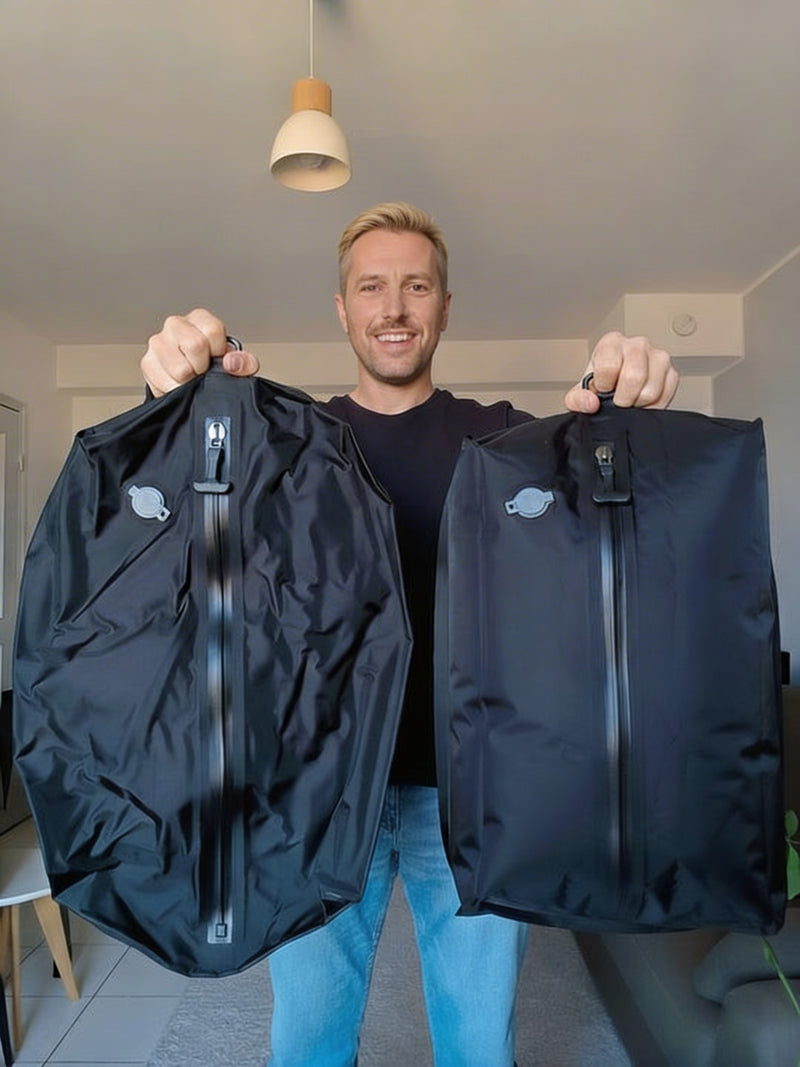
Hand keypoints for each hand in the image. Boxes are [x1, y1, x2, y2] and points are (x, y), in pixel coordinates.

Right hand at [141, 308, 259, 395]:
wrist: (190, 381)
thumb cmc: (213, 367)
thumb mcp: (237, 364)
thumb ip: (244, 363)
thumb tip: (231, 363)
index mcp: (199, 319)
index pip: (212, 330)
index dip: (219, 351)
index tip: (217, 359)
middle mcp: (175, 325)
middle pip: (195, 345)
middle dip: (203, 366)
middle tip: (203, 371)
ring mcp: (158, 342)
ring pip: (180, 368)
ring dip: (190, 381)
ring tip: (191, 378)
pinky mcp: (147, 362)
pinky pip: (166, 383)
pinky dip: (176, 390)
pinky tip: (179, 384)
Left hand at [563, 332, 678, 412]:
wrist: (615, 388)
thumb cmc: (600, 385)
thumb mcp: (579, 393)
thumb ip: (577, 399)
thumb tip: (591, 403)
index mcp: (611, 342)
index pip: (609, 366)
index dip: (604, 386)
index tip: (602, 391)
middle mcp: (637, 344)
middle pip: (634, 377)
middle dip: (623, 399)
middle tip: (617, 401)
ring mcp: (658, 356)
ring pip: (650, 389)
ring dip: (638, 404)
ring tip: (630, 400)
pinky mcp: (672, 372)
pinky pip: (666, 395)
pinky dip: (653, 406)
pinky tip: (642, 402)